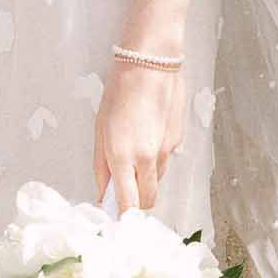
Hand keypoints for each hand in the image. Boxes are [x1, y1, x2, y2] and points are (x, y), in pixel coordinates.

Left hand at [93, 61, 186, 211]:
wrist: (150, 63)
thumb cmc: (120, 90)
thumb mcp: (100, 127)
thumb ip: (101, 164)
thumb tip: (102, 190)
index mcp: (122, 156)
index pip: (127, 204)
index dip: (122, 214)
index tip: (115, 214)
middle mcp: (146, 158)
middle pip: (147, 201)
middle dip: (136, 202)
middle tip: (125, 189)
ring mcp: (165, 150)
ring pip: (157, 180)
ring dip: (146, 178)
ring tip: (135, 152)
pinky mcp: (177, 140)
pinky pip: (166, 159)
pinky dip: (156, 157)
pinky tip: (149, 134)